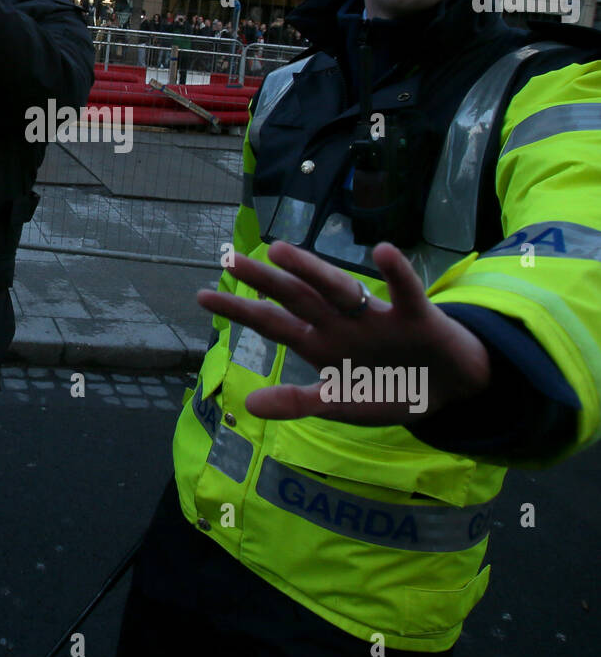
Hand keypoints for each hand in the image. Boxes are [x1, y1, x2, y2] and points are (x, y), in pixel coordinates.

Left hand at [197, 241, 490, 424]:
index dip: (240, 311)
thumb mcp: (341, 403)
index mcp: (322, 344)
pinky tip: (383, 253)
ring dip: (313, 271)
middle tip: (231, 259)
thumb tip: (248, 405)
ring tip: (284, 252)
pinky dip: (396, 274)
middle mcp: (342, 323)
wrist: (452, 388)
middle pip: (297, 298)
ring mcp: (377, 317)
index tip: (203, 296)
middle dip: (265, 281)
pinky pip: (405, 291)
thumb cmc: (392, 388)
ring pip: (339, 289)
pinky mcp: (416, 317)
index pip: (273, 324)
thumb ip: (299, 402)